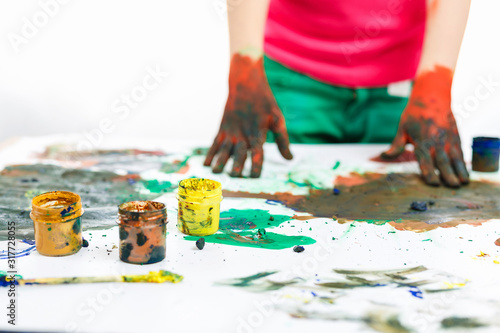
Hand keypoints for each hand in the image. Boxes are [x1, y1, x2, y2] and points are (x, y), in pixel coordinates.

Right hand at [204, 54, 292, 176]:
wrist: (245, 83)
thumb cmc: (265, 102)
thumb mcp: (277, 118)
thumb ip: (282, 140)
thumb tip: (289, 159)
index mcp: (258, 132)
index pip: (257, 152)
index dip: (255, 165)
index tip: (254, 177)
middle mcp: (243, 133)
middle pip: (238, 153)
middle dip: (236, 166)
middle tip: (235, 177)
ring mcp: (231, 131)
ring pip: (224, 150)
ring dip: (220, 162)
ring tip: (217, 173)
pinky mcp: (222, 129)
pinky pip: (214, 143)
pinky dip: (210, 154)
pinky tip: (206, 165)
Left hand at [382, 66, 468, 186]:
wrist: (432, 96)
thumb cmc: (413, 115)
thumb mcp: (402, 129)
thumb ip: (396, 145)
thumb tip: (384, 156)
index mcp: (421, 141)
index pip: (425, 161)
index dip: (429, 173)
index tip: (433, 183)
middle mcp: (436, 141)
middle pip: (442, 162)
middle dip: (447, 175)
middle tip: (452, 187)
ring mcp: (448, 139)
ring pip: (454, 158)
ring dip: (459, 171)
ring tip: (463, 183)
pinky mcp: (455, 136)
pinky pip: (460, 151)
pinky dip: (463, 162)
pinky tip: (465, 173)